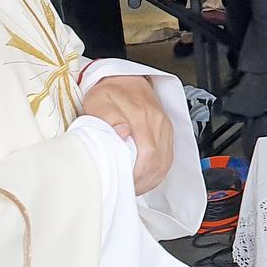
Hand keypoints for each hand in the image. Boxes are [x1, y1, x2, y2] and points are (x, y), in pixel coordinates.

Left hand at [81, 76, 173, 194]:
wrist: (123, 79)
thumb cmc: (107, 92)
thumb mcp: (98, 101)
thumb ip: (109, 117)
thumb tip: (123, 134)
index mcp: (142, 116)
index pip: (148, 153)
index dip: (137, 174)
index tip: (124, 182)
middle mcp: (158, 122)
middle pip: (158, 161)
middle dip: (143, 180)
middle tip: (126, 187)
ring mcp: (165, 127)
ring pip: (165, 161)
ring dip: (152, 178)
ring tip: (135, 185)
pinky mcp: (167, 131)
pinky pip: (168, 156)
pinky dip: (158, 171)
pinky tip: (146, 177)